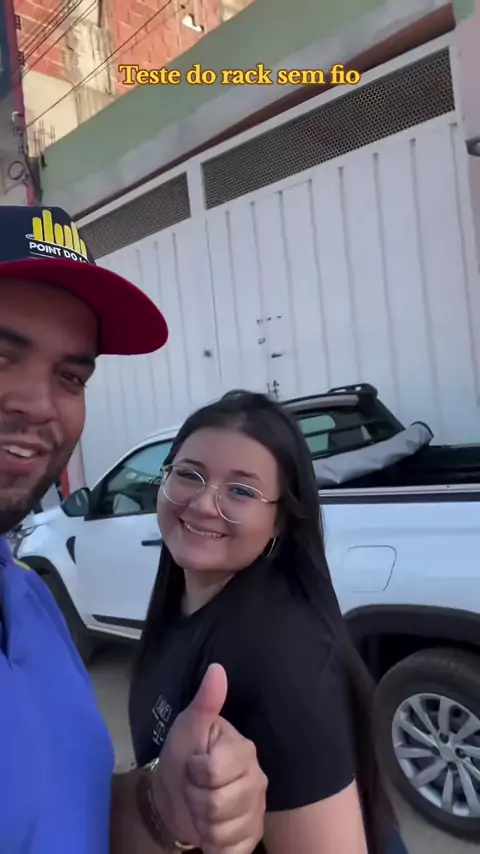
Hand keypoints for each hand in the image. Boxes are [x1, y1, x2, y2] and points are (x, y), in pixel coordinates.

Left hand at [153, 663, 266, 853]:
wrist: (175, 794)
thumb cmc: (184, 754)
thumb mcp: (188, 726)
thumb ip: (205, 701)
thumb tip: (217, 669)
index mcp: (243, 751)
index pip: (213, 771)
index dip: (194, 772)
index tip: (192, 765)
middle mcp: (257, 780)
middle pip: (217, 804)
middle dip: (196, 800)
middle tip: (195, 789)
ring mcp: (257, 812)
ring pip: (223, 830)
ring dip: (203, 824)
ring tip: (202, 809)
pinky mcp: (252, 838)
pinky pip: (232, 852)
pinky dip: (215, 847)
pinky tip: (212, 832)